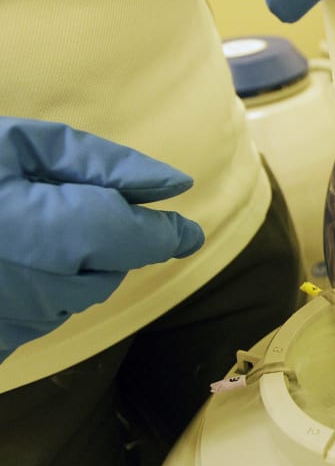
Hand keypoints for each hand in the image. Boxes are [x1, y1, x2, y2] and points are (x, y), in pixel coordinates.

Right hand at [0, 117, 204, 360]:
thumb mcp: (16, 145)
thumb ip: (100, 164)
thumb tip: (171, 187)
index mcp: (49, 230)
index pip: (138, 239)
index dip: (167, 233)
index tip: (186, 230)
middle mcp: (38, 286)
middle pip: (110, 269)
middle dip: (113, 241)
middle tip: (81, 207)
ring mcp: (12, 320)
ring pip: (78, 295)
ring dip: (77, 265)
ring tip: (28, 229)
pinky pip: (41, 316)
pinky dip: (43, 289)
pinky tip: (8, 261)